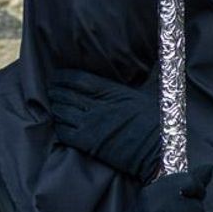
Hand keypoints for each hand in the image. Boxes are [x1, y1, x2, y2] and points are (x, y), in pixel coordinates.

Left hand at [47, 69, 161, 181]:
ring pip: (61, 111)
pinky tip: (60, 123)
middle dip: (55, 91)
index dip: (63, 77)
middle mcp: (99, 107)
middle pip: (65, 94)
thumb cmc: (161, 122)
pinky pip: (63, 131)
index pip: (78, 80)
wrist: (161, 152)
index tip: (57, 76)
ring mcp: (92, 125)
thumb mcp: (152, 93)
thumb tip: (160, 59)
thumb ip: (147, 76)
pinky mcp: (88, 144)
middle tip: (51, 90)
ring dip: (55, 107)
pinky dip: (58, 126)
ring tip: (54, 105)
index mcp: (113, 92)